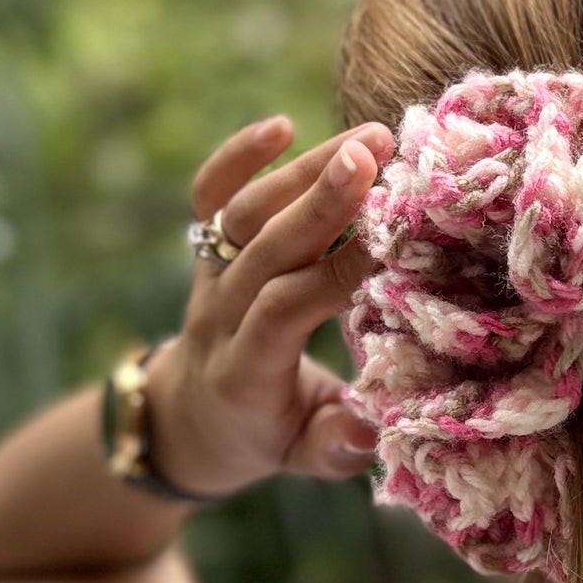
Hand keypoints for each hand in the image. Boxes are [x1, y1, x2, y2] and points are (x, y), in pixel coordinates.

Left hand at [142, 114, 394, 497]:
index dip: (336, 273)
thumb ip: (333, 447)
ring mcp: (208, 277)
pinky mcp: (205, 250)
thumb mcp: (302, 457)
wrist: (191, 421)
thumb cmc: (265, 437)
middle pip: (264, 248)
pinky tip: (282, 126)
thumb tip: (371, 431)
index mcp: (246, 371)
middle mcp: (219, 316)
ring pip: (245, 213)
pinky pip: (209, 196)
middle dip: (320, 200)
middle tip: (375, 156)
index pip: (287, 309)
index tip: (391, 239)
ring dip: (303, 170)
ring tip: (369, 139)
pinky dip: (237, 157)